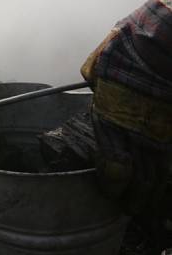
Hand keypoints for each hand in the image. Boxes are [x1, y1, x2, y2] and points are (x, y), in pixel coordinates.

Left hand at [81, 24, 171, 214]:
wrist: (160, 44)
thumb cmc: (128, 50)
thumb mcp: (100, 64)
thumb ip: (95, 78)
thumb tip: (91, 76)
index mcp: (113, 121)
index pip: (114, 168)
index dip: (112, 185)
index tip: (109, 191)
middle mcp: (138, 133)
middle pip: (139, 179)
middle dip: (134, 200)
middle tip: (129, 209)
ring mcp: (161, 134)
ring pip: (160, 175)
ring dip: (153, 196)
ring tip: (147, 210)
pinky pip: (171, 163)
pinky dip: (169, 180)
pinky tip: (165, 193)